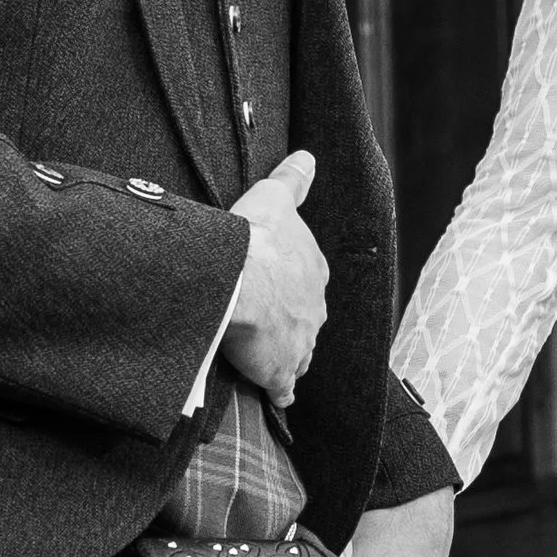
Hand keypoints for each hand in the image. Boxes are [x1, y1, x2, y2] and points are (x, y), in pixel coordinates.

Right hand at [220, 152, 327, 408]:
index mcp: (314, 272)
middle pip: (306, 319)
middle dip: (293, 322)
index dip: (293, 286)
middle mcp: (316, 310)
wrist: (240, 279)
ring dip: (288, 355)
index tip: (279, 289)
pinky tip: (279, 398)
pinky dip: (281, 391)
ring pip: (299, 353)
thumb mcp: (275, 199)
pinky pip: (284, 386)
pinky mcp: (281, 370)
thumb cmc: (255, 238)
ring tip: (271, 358)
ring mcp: (301, 343)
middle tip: (270, 324)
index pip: (308, 282)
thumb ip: (293, 181)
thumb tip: (308, 157)